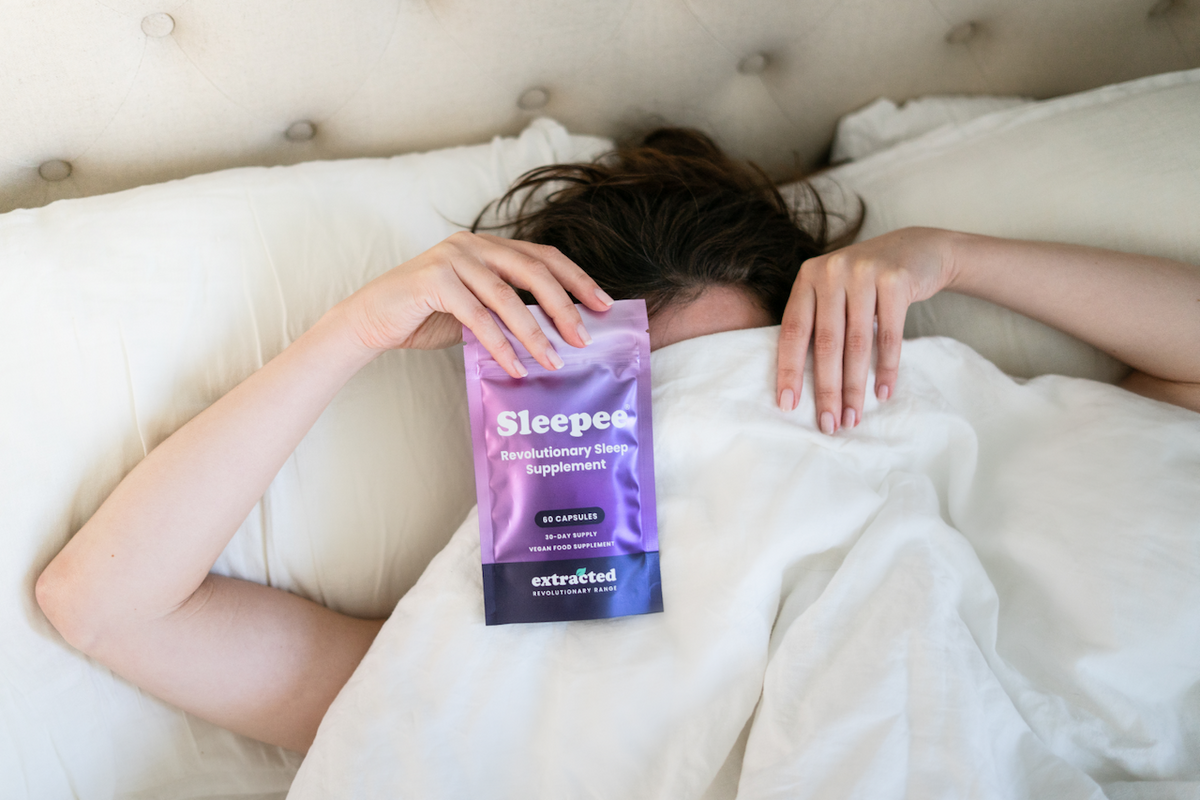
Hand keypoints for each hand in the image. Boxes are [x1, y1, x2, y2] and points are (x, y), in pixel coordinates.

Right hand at [342, 232, 612, 377]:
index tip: (604, 305)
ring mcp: (452, 258)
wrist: (371, 320)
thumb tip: (559, 332)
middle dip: (564, 306)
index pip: (544, 257)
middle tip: (584, 337)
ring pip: (506, 296)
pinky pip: (477, 316)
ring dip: (534, 332)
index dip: (577, 280)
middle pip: (533, 271)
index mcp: (490, 246)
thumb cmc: (427, 316)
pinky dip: (499, 343)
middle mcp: (474, 244)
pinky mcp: (433, 280)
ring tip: (554, 360)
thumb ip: (511, 308)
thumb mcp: (478, 308)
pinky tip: (515, 367)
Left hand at [776, 227, 957, 433]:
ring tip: (853, 417)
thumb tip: (799, 383)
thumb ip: (817, 322)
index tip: (787, 405)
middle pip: (826, 343)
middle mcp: (831, 272)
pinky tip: (883, 393)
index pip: (793, 331)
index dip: (789, 370)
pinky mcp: (896, 280)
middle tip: (828, 423)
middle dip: (826, 389)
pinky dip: (886, 368)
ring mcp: (864, 273)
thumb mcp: (835, 292)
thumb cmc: (866, 283)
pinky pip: (889, 335)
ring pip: (857, 343)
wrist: (916, 250)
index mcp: (808, 277)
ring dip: (855, 387)